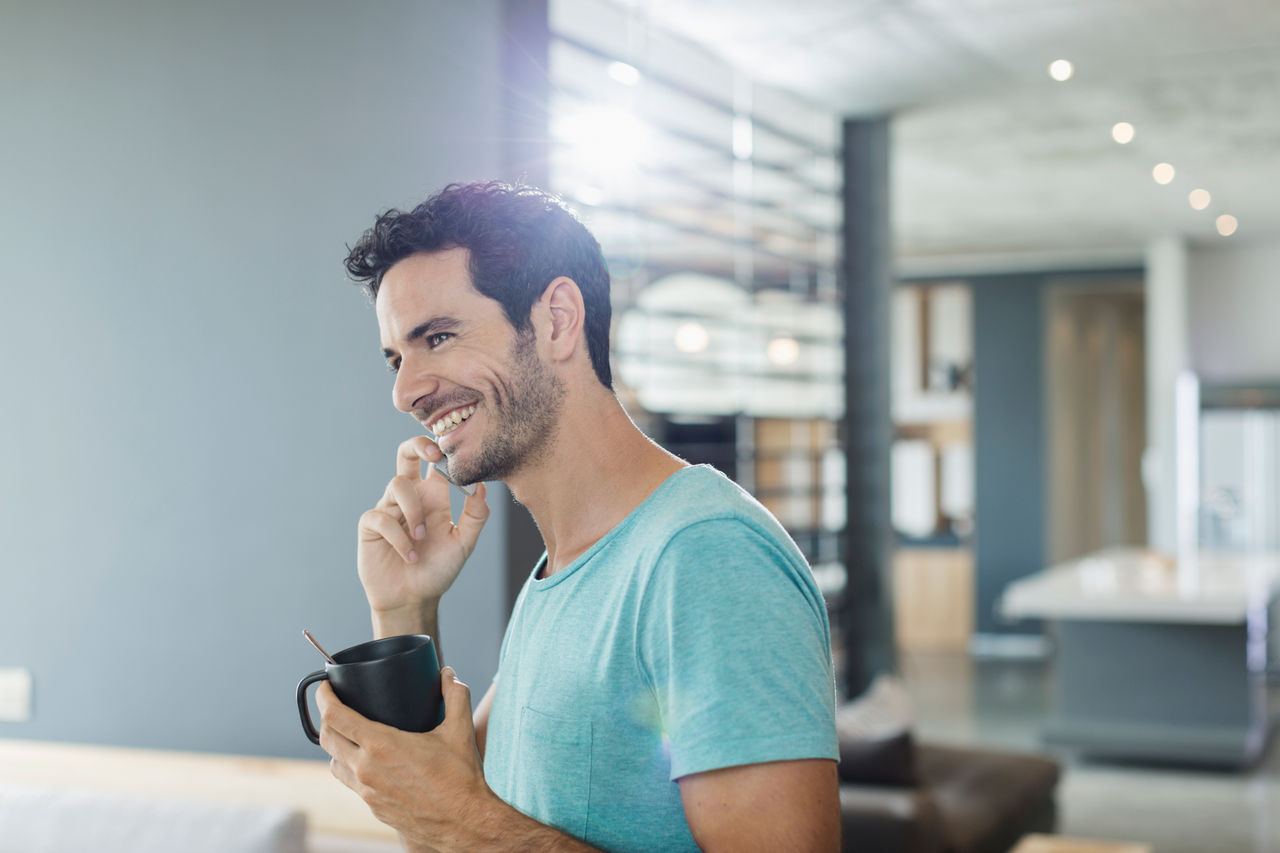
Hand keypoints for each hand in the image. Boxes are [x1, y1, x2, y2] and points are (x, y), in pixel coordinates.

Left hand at [318, 667, 498, 851]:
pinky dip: (349, 766)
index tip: (326, 686)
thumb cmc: (460, 779)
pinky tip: (366, 761)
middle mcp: (366, 769)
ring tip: (347, 733)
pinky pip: (349, 782)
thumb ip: (455, 695)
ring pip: (334, 762)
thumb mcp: (460, 730)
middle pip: (326, 738)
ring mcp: (367, 791)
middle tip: (334, 704)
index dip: (324, 698)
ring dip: (335, 745)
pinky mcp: (373, 807)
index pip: (336, 717)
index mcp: (382, 746)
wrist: (462, 823)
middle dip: (324, 717)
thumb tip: (448, 673)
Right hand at [357, 437, 488, 623]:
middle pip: (406, 454)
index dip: (443, 450)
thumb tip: (482, 486)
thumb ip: (475, 516)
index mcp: (434, 496)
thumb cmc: (438, 570)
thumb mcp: (463, 544)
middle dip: (417, 446)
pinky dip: (398, 536)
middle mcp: (411, 497)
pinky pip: (381, 517)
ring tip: (421, 539)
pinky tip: (408, 555)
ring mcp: (389, 509)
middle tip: (433, 455)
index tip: (458, 454)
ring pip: (397, 485)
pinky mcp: (371, 526)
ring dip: (413, 511)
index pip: (436, 462)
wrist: (413, 599)